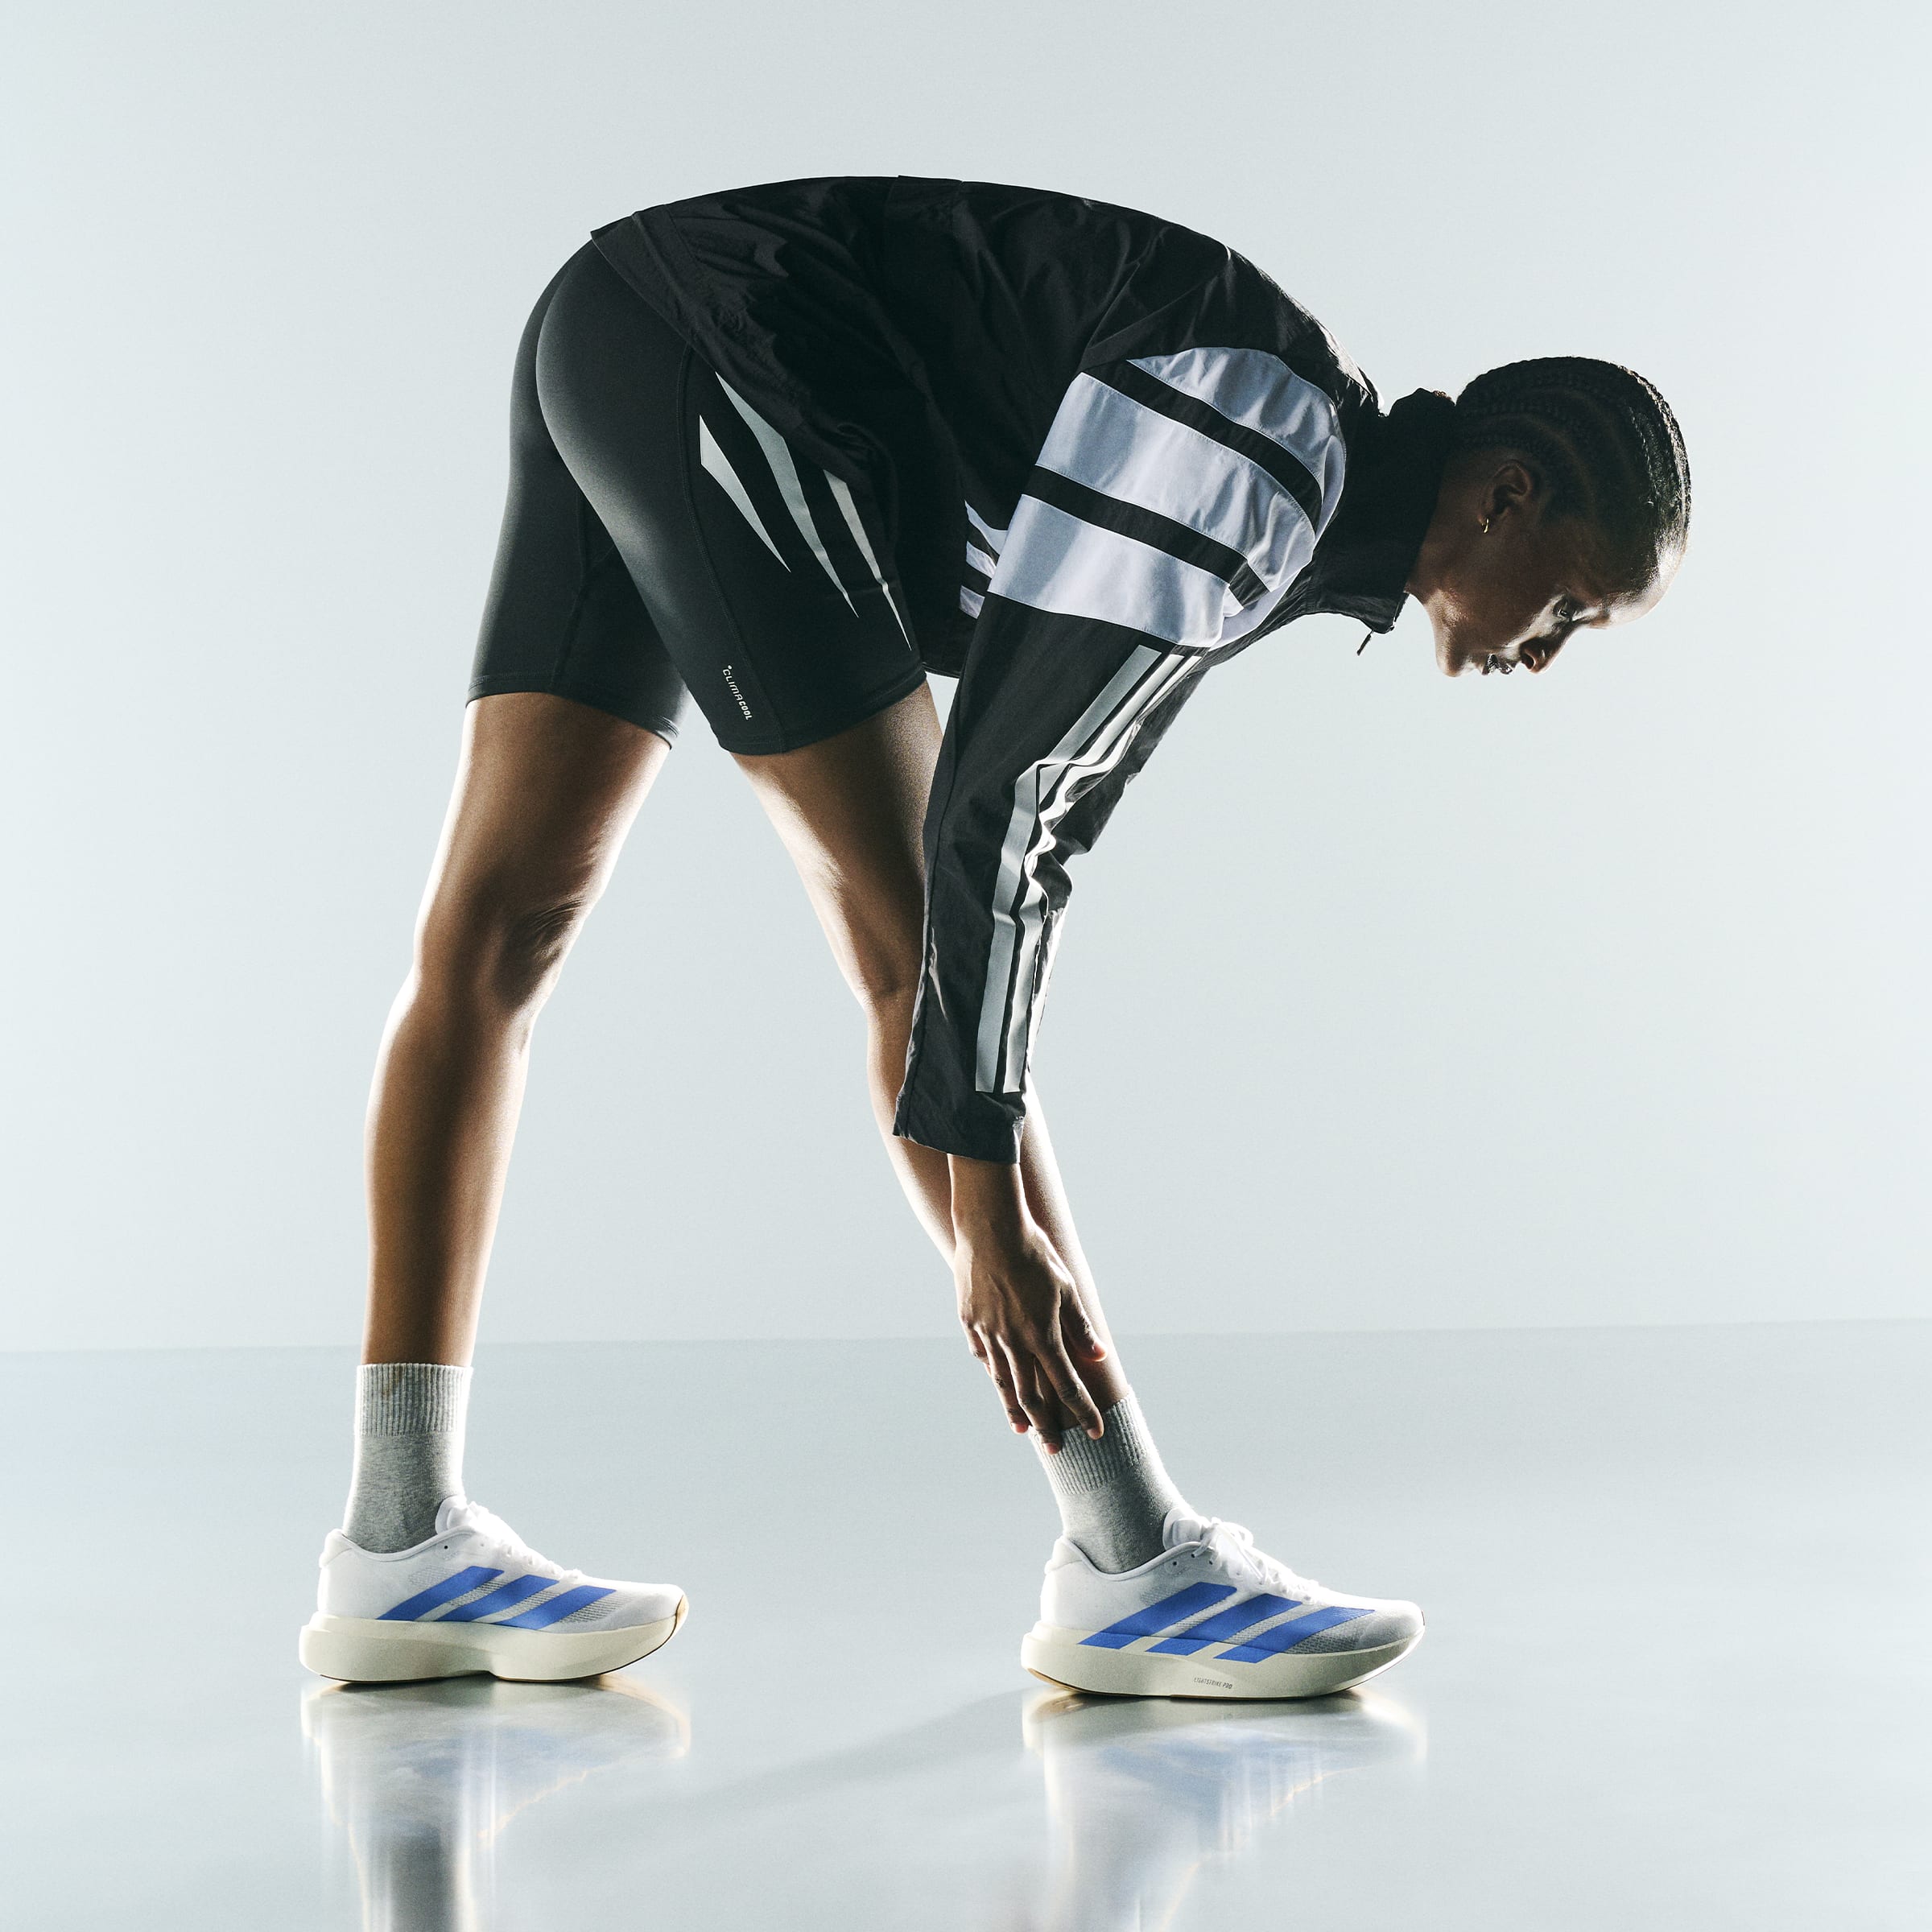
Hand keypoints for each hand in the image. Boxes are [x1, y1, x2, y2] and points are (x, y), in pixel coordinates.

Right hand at [950, 1159, 1106, 1450]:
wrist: (989, 1227)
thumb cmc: (1034, 1252)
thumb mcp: (1066, 1286)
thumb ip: (1080, 1326)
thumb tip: (1100, 1356)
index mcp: (1042, 1333)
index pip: (1067, 1384)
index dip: (1083, 1410)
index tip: (1096, 1432)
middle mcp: (1013, 1340)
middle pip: (1032, 1395)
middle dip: (1047, 1425)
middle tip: (1056, 1449)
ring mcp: (988, 1333)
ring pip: (1003, 1382)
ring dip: (1016, 1410)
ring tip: (1023, 1430)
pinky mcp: (969, 1321)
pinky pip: (984, 1356)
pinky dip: (994, 1374)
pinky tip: (1000, 1383)